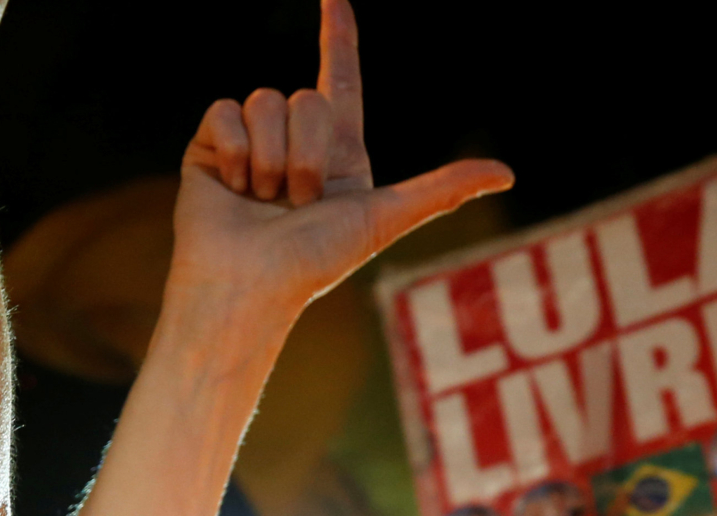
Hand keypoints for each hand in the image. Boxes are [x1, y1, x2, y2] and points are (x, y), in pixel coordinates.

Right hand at [167, 0, 511, 333]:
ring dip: (270, 159)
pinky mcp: (208, 148)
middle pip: (306, 99)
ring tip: (263, 201)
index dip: (337, 40)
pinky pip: (224, 111)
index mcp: (337, 155)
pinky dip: (232, 151)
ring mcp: (249, 145)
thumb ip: (442, 189)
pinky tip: (232, 189)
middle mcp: (293, 145)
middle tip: (297, 201)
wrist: (248, 286)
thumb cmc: (314, 262)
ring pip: (266, 101)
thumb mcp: (385, 218)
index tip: (334, 0)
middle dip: (307, 153)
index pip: (338, 83)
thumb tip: (508, 174)